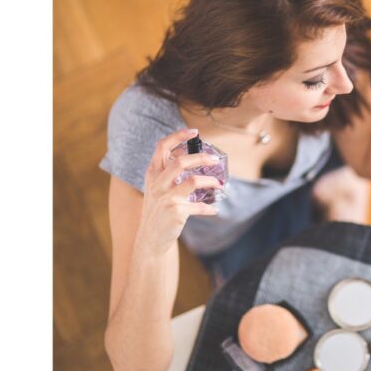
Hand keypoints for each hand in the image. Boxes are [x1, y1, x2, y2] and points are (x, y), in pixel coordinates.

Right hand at [134, 128, 221, 255]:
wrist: (150, 238)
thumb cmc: (157, 210)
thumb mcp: (156, 188)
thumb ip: (167, 173)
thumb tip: (190, 156)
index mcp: (152, 174)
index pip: (162, 147)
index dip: (178, 136)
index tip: (194, 132)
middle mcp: (158, 183)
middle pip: (181, 162)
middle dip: (201, 157)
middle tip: (215, 159)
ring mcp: (166, 198)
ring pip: (193, 181)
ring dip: (210, 181)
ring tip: (219, 184)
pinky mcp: (176, 212)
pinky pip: (199, 207)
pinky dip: (209, 208)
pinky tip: (214, 210)